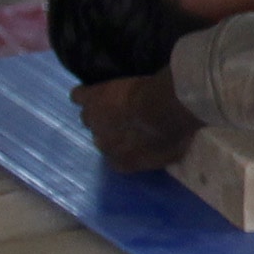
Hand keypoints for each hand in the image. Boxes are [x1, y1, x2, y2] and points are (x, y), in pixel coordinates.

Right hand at [72, 73, 202, 171]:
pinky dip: (84, 93)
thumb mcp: (172, 154)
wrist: (166, 108)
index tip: (133, 135)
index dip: (124, 145)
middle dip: (112, 128)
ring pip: (89, 116)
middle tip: (127, 115)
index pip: (115, 157)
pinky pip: (78, 96)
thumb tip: (154, 152)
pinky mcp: (91, 99)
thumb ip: (156, 155)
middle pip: (101, 136)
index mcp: (122, 162)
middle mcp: (103, 145)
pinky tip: (92, 90)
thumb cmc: (175, 132)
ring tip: (113, 102)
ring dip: (99, 110)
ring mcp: (93, 121)